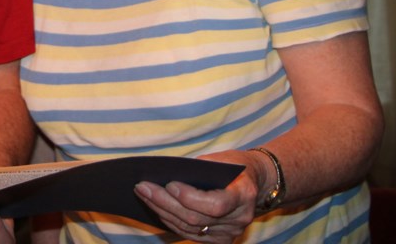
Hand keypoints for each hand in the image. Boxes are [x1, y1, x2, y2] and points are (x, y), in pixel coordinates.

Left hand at [133, 151, 258, 242]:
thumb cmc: (232, 165)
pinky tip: (155, 206)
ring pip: (188, 228)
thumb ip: (197, 169)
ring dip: (161, 211)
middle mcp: (239, 219)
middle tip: (142, 186)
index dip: (190, 197)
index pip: (216, 205)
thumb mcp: (220, 160)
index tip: (169, 184)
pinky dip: (170, 220)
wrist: (253, 183)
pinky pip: (190, 233)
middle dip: (164, 202)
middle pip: (195, 218)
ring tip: (143, 193)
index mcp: (244, 196)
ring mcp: (229, 233)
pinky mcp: (219, 240)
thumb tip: (164, 175)